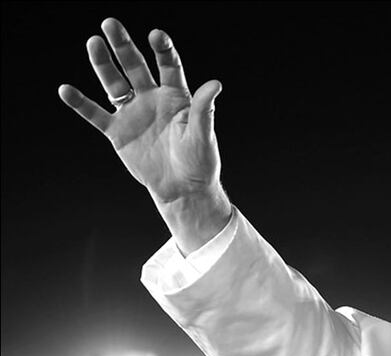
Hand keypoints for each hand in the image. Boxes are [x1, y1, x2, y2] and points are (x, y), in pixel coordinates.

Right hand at [58, 18, 230, 251]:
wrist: (183, 188)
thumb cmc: (199, 161)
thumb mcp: (203, 135)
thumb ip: (204, 109)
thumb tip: (215, 84)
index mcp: (176, 97)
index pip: (168, 67)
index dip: (163, 50)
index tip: (156, 35)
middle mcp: (152, 99)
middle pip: (135, 67)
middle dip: (123, 46)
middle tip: (110, 24)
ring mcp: (133, 114)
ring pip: (114, 84)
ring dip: (103, 65)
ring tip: (93, 43)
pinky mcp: (118, 132)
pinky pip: (96, 114)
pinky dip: (80, 103)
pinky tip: (66, 89)